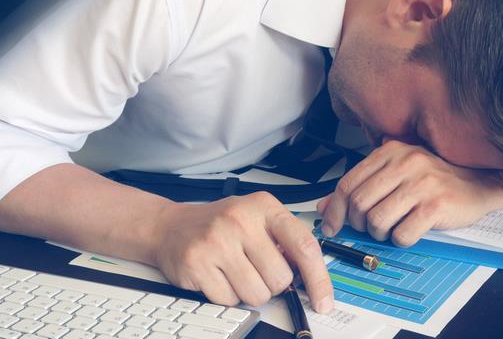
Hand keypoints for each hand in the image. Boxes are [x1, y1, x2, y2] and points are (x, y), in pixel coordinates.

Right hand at [153, 192, 333, 311]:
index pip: (304, 246)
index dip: (319, 279)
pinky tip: (218, 275)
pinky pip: (229, 301)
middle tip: (255, 268)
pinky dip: (227, 295)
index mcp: (264, 207)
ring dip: (249, 292)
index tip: (324, 300)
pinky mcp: (197, 264)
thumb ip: (285, 240)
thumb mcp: (257, 217)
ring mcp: (217, 242)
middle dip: (272, 283)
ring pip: (256, 294)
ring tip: (235, 270)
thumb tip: (311, 276)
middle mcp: (241, 220)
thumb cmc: (221, 223)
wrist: (172, 226)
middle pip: (280, 279)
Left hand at [318, 140, 502, 245]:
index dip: (334, 209)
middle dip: (357, 224)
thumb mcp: (395, 175)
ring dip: (378, 233)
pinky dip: (400, 240)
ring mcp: (421, 184)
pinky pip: (402, 234)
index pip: (347, 182)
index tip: (331, 225)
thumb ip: (361, 187)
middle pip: (359, 203)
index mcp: (390, 151)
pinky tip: (408, 232)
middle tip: (366, 229)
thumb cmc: (434, 180)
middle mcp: (405, 163)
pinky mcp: (436, 206)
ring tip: (389, 230)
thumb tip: (326, 206)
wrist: (480, 182)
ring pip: (377, 220)